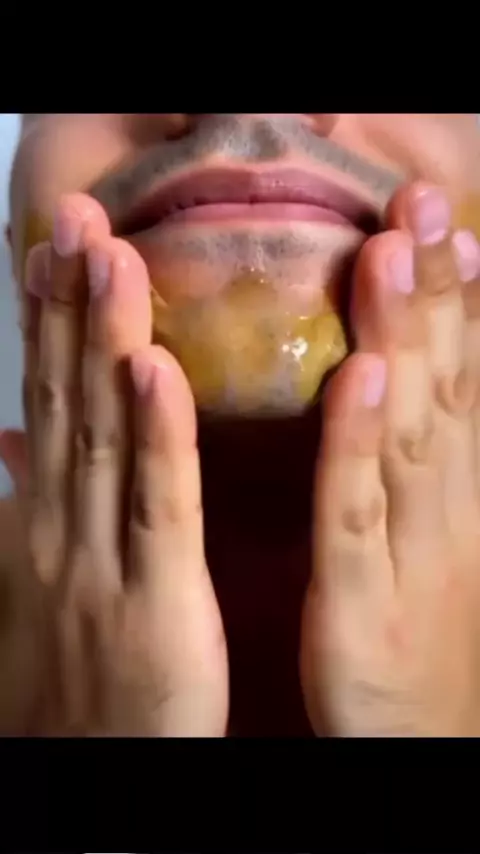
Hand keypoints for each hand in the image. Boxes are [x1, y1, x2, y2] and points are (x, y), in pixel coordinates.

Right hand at [5, 194, 227, 735]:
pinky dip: (157, 433)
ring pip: (106, 432)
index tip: (54, 248)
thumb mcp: (36, 580)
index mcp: (43, 519)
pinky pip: (159, 504)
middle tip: (76, 216)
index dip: (48, 321)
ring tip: (108, 257)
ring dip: (103, 340)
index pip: (46, 400)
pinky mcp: (156, 599)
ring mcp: (102, 559)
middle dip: (68, 304)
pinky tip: (152, 366)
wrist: (86, 775)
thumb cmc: (73, 672)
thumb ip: (30, 503)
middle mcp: (61, 525)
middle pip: (68, 396)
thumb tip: (10, 441)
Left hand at [301, 181, 479, 735]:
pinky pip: (359, 516)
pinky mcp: (362, 604)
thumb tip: (410, 389)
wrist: (426, 751)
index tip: (449, 225)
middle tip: (422, 201)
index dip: (458, 303)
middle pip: (442, 388)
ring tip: (396, 254)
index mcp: (453, 499)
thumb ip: (420, 468)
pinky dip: (362, 444)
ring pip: (409, 433)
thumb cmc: (417, 640)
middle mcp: (444, 512)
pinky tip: (363, 377)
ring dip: (406, 340)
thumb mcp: (434, 545)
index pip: (459, 385)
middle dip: (436, 292)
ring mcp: (410, 555)